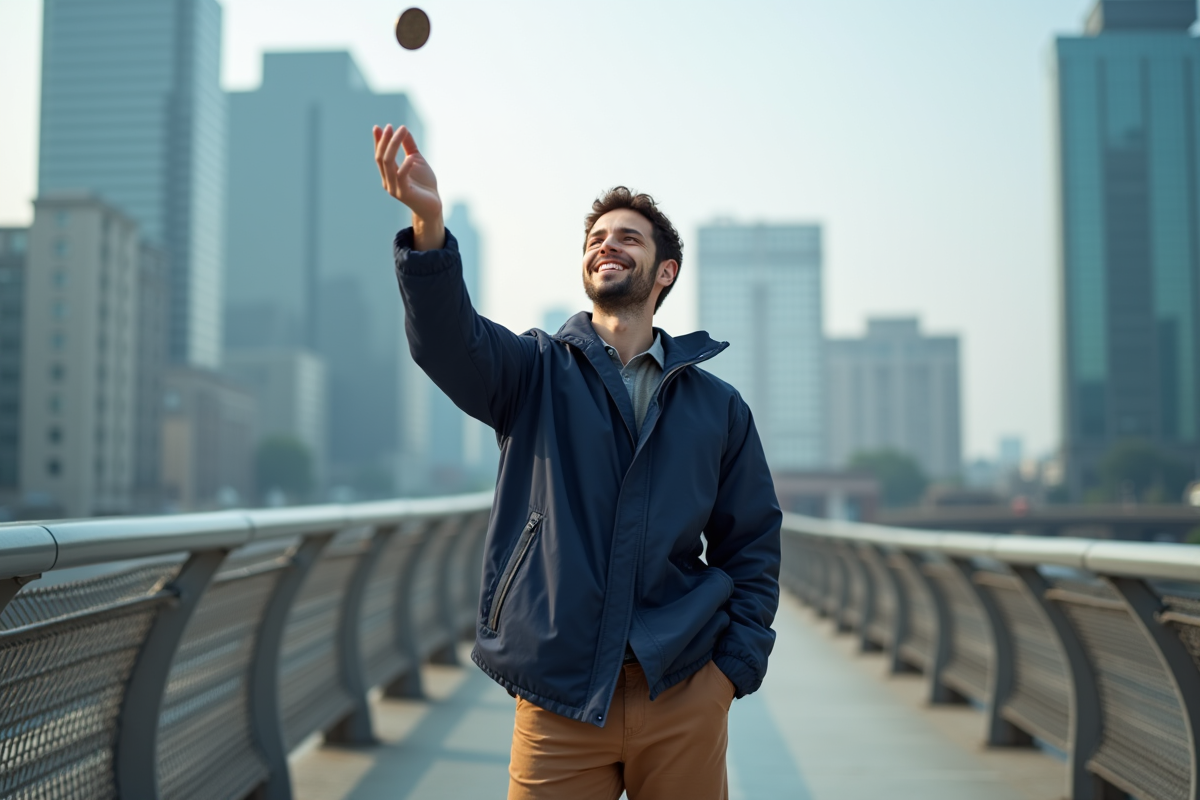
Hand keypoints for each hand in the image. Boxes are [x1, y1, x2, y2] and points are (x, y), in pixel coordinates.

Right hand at [373, 124, 444, 249]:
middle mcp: (388, 181)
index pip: (380, 155)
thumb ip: (409, 147)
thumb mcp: (416, 160)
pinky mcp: (404, 194)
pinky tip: (410, 157)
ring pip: (389, 164)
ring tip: (400, 132)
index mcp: (389, 174)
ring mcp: (394, 188)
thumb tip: (403, 129)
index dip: (378, 141)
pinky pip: (401, 177)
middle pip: (382, 158)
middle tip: (390, 127)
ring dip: (393, 146)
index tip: (378, 127)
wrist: (433, 205)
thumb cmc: (424, 184)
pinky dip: (405, 166)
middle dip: (385, 141)